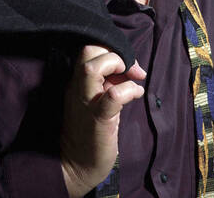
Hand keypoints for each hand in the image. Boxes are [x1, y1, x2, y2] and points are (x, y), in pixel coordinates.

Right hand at [60, 45, 146, 196]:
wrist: (77, 165)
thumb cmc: (92, 130)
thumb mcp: (100, 99)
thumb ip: (111, 81)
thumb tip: (132, 68)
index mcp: (78, 81)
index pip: (89, 48)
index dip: (112, 48)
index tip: (129, 65)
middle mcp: (78, 88)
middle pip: (87, 50)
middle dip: (113, 51)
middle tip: (130, 69)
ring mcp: (86, 102)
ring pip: (91, 68)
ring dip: (116, 64)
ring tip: (131, 77)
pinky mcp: (98, 119)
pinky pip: (112, 97)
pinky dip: (129, 90)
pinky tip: (136, 94)